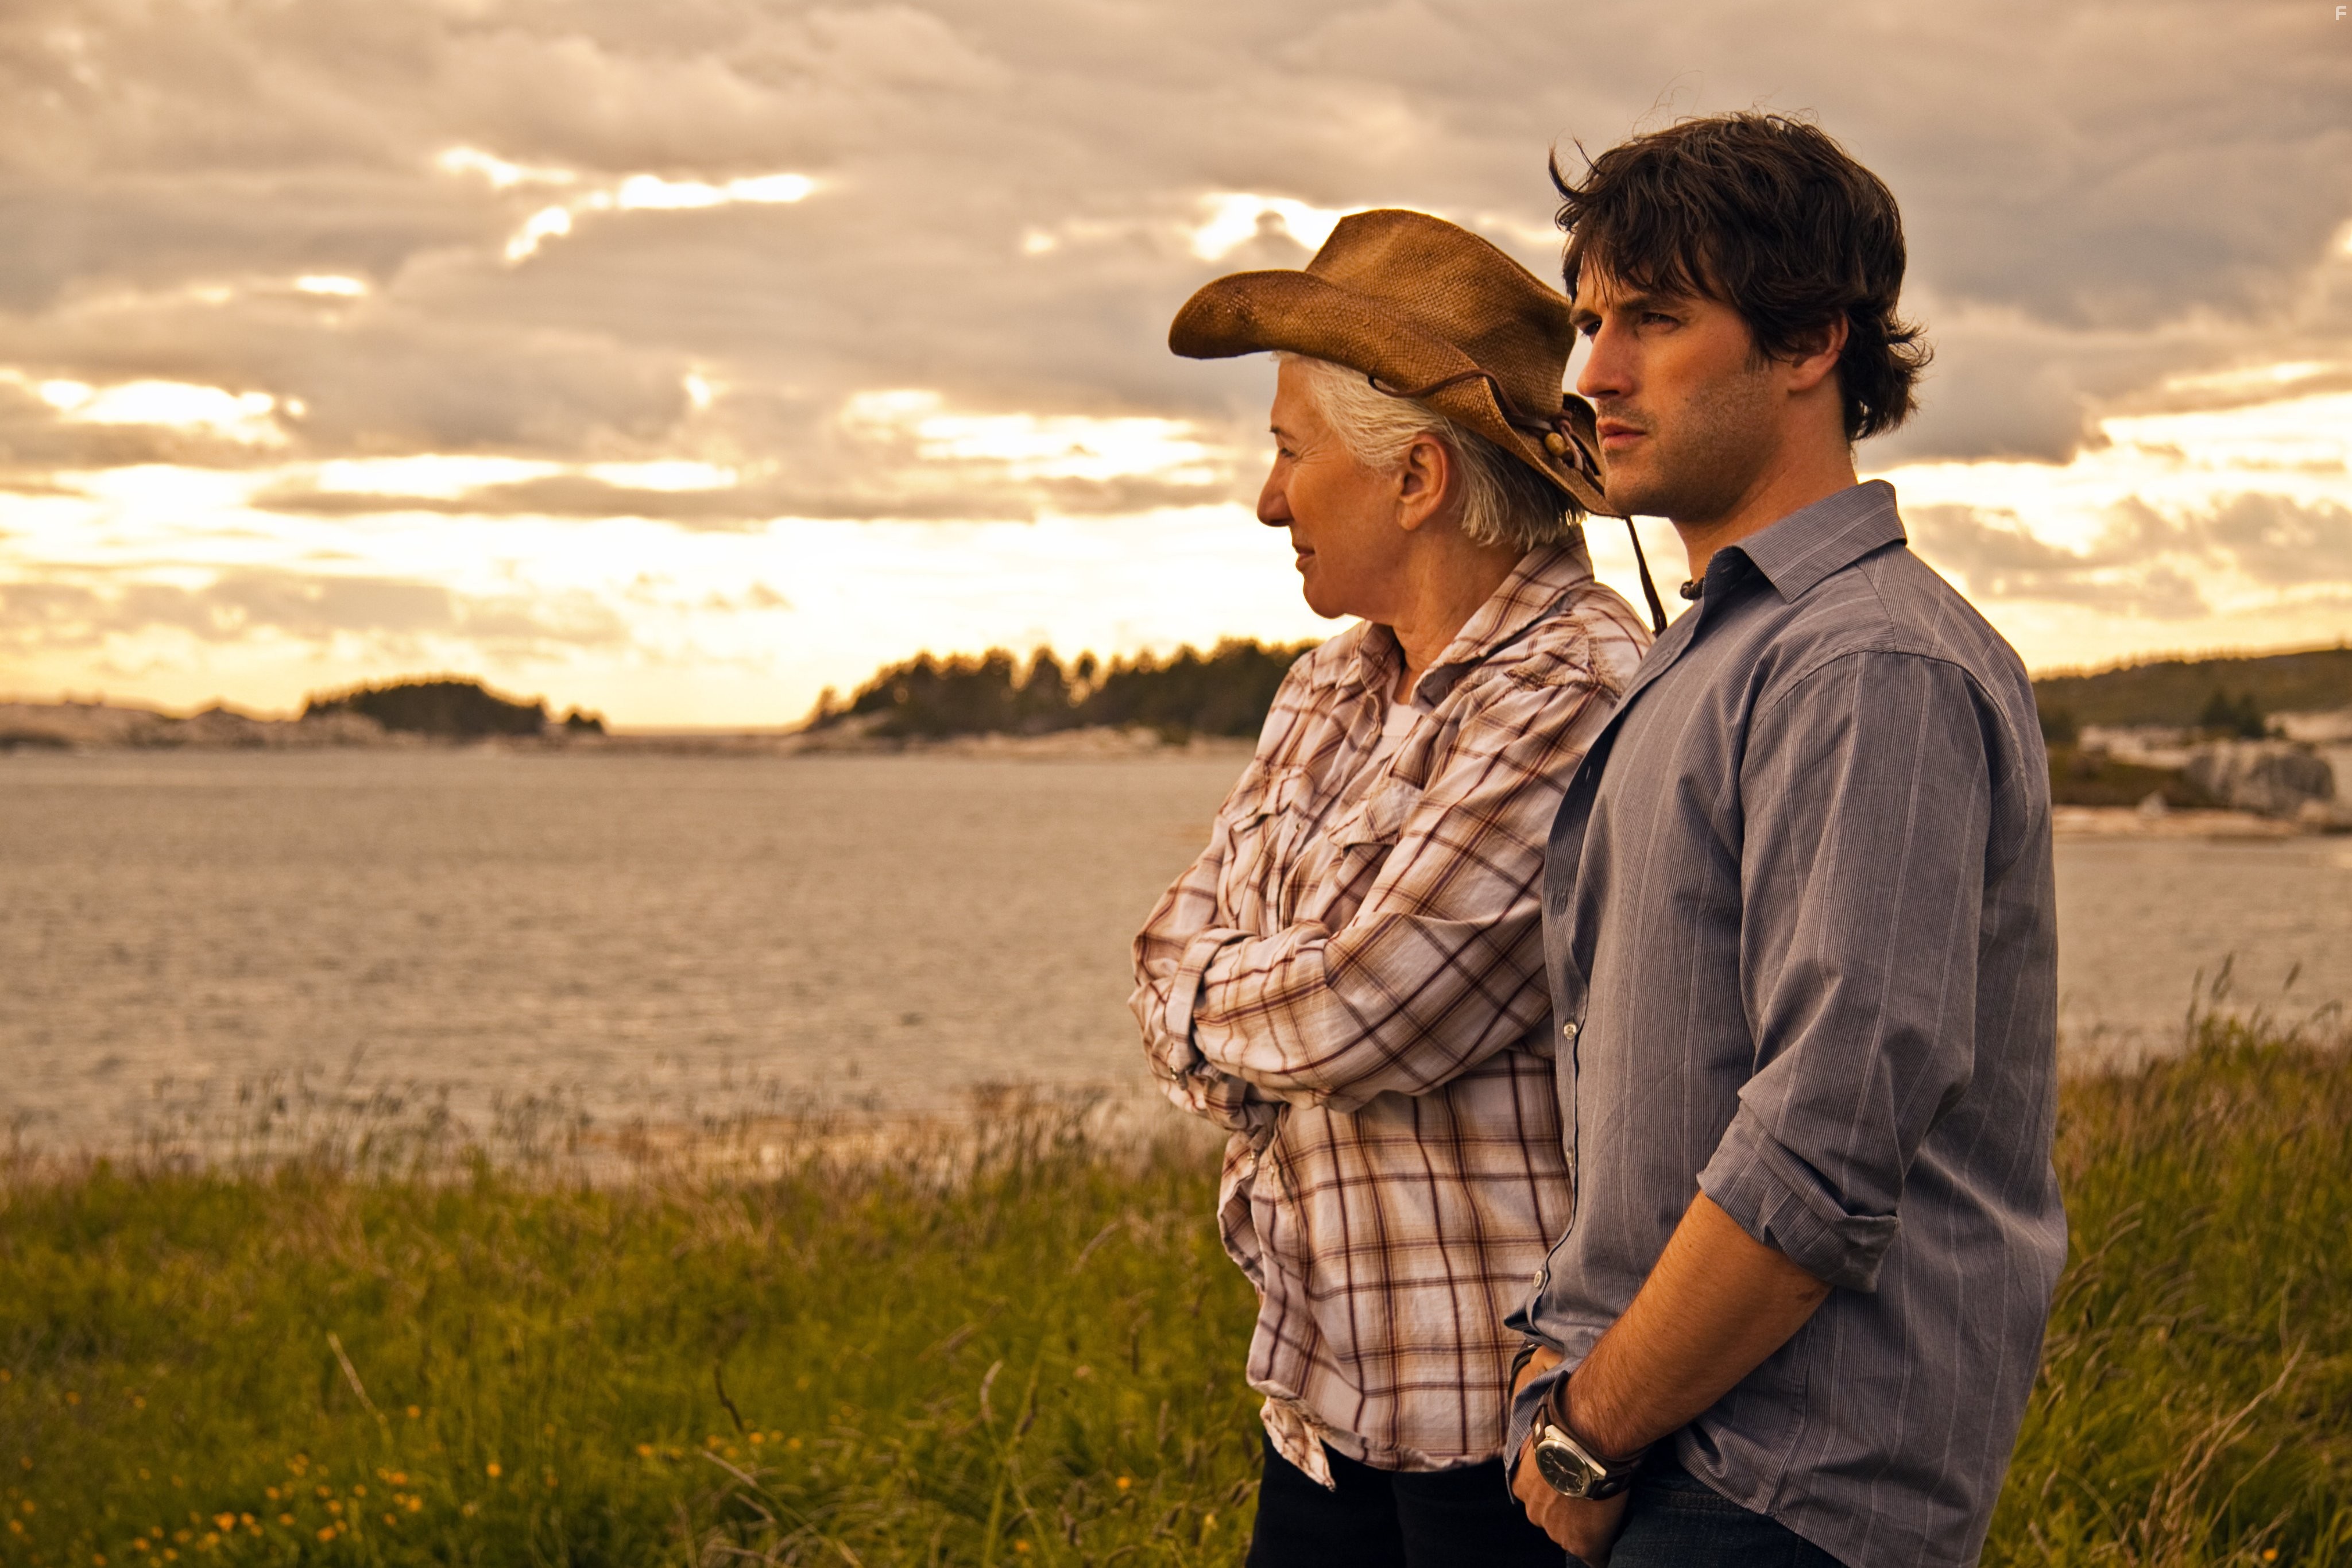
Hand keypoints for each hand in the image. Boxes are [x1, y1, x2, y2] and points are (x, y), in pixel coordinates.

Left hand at [1509, 1347, 1630, 1561]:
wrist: (1594, 1429)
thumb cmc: (1572, 1411)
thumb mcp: (1544, 1406)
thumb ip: (1540, 1405)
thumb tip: (1537, 1363)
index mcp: (1521, 1477)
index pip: (1537, 1491)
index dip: (1560, 1483)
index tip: (1577, 1476)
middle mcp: (1532, 1507)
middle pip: (1552, 1514)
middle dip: (1570, 1505)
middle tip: (1594, 1488)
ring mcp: (1556, 1528)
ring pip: (1572, 1533)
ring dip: (1588, 1524)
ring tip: (1608, 1504)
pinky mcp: (1581, 1542)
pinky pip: (1595, 1554)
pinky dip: (1603, 1547)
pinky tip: (1613, 1536)